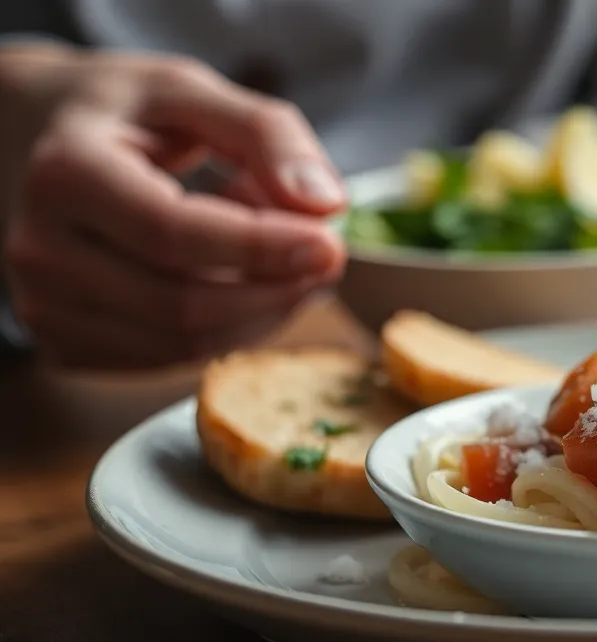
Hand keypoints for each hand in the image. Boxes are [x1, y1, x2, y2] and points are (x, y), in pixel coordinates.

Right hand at [0, 45, 346, 369]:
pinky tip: (241, 285)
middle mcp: (41, 249)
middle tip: (329, 260)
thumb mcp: (191, 91)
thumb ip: (266, 135)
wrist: (30, 137)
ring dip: (259, 314)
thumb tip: (325, 204)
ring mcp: (44, 305)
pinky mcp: (63, 342)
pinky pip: (166, 360)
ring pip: (182, 345)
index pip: (176, 235)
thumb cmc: (119, 112)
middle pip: (182, 305)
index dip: (262, 248)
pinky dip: (225, 331)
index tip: (331, 244)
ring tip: (286, 263)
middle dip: (275, 292)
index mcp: (67, 173)